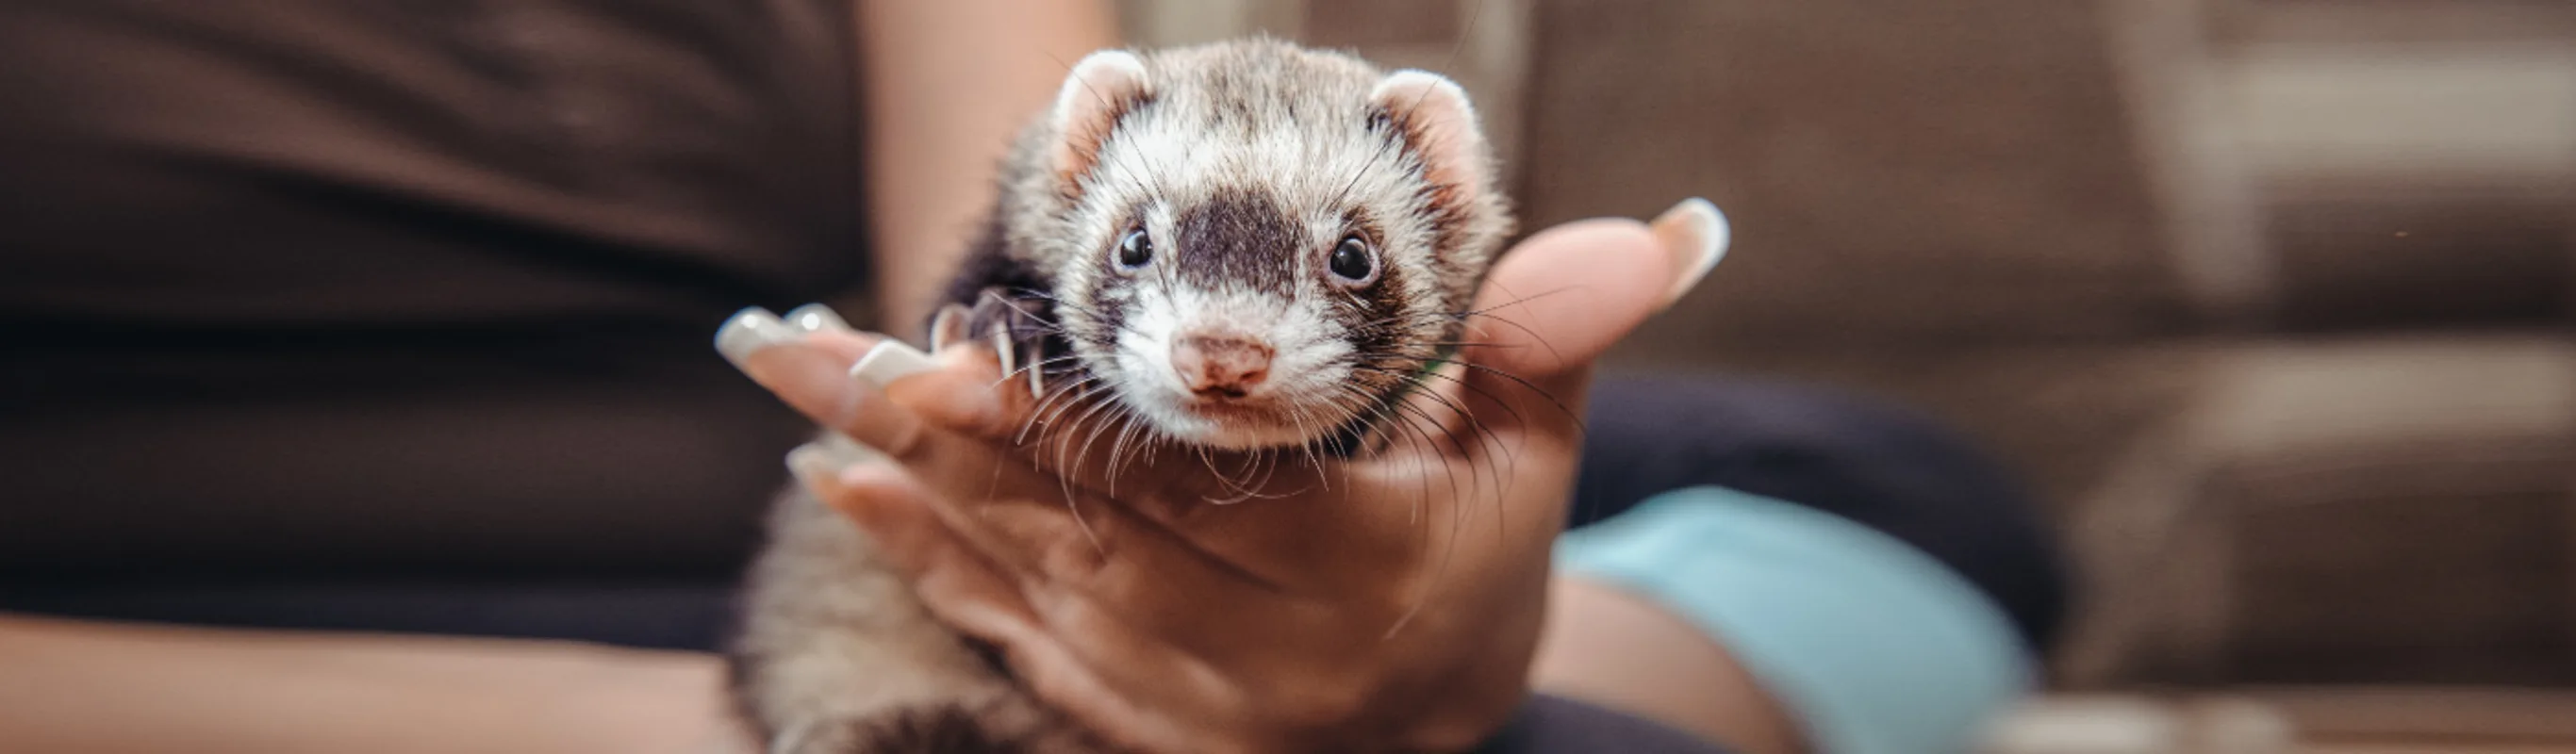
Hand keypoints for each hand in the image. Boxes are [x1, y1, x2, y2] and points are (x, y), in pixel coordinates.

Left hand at [724, 200, 1726, 753]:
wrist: (1447, 722)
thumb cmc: (1482, 554)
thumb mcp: (1533, 454)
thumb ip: (1554, 342)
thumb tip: (1661, 234)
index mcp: (1360, 579)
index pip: (1187, 488)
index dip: (1056, 423)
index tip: (941, 349)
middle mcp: (1260, 661)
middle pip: (1071, 529)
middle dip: (925, 431)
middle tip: (793, 344)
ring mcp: (1185, 708)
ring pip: (1021, 582)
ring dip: (899, 483)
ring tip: (795, 386)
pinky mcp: (1133, 727)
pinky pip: (1012, 639)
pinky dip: (924, 559)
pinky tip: (842, 486)